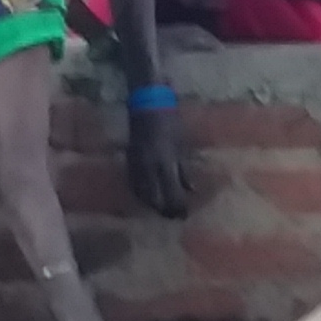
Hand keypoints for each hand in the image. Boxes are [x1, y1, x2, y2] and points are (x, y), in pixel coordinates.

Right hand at [122, 99, 193, 218]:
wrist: (147, 104)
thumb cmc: (170, 121)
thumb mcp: (182, 145)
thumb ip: (184, 169)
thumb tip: (192, 190)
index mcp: (166, 162)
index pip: (172, 193)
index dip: (178, 206)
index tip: (184, 215)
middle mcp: (149, 167)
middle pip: (155, 198)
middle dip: (165, 209)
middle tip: (174, 216)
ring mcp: (136, 164)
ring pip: (142, 194)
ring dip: (152, 204)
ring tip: (162, 210)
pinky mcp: (129, 160)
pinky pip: (134, 184)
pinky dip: (141, 194)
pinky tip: (148, 198)